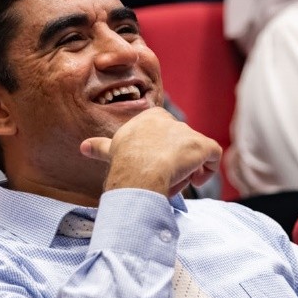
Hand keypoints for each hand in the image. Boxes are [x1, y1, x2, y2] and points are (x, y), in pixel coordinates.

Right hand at [81, 107, 220, 198]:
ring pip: (195, 153)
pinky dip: (209, 170)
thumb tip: (83, 147)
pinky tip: (196, 180)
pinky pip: (214, 156)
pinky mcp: (202, 144)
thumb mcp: (112, 151)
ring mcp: (188, 132)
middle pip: (180, 145)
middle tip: (164, 177)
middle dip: (175, 162)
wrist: (138, 172)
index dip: (162, 151)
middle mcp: (171, 120)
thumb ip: (101, 146)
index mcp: (150, 117)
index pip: (164, 133)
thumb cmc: (124, 164)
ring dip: (189, 169)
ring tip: (175, 180)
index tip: (155, 165)